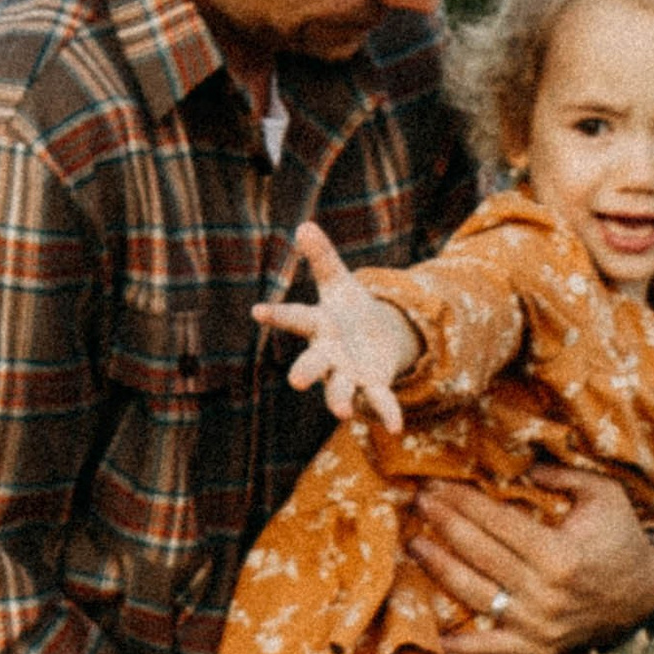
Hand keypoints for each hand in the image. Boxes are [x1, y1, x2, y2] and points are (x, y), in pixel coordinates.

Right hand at [253, 221, 419, 433]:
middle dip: (306, 372)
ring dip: (339, 400)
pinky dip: (387, 414)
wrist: (375, 339)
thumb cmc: (349, 310)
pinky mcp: (371, 387)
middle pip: (313, 363)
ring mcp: (347, 375)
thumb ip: (323, 257)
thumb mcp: (339, 281)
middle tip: (296, 381)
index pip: (295, 318)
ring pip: (339, 390)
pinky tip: (396, 428)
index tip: (257, 311)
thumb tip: (304, 225)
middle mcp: (328, 355)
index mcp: (319, 325)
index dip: (277, 315)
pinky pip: (378, 402)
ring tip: (341, 413)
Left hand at [405, 463, 653, 653]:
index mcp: (559, 553)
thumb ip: (561, 475)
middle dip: (443, 524)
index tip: (434, 484)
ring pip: (474, 594)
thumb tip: (519, 468)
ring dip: (439, 569)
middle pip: (478, 553)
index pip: (495, 522)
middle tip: (417, 502)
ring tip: (415, 546)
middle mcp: (544, 593)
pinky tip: (434, 635)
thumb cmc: (620, 537)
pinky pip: (492, 649)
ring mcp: (538, 625)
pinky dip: (463, 646)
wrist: (644, 595)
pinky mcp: (537, 647)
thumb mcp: (603, 494)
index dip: (460, 500)